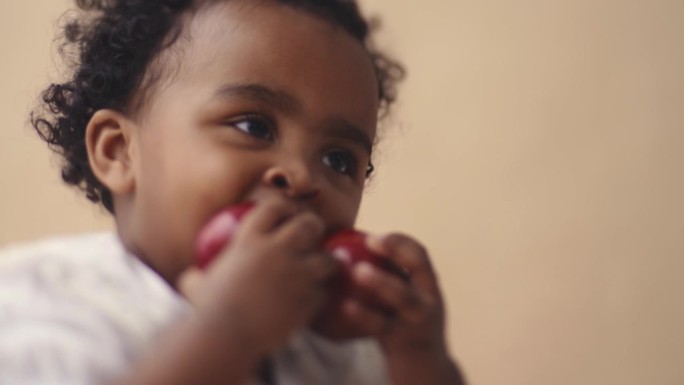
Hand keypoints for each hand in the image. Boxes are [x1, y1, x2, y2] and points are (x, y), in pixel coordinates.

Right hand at [178, 196, 338, 355]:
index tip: (286, 215)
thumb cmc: (205, 313)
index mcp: (249, 240)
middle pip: (308, 224)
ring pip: (327, 257)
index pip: (274, 207)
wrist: (225, 338)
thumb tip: (192, 278)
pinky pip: (323, 291)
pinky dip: (320, 295)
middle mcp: (277, 250)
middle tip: (312, 235)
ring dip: (326, 261)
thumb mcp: (195, 286)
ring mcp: (296, 273)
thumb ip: (197, 278)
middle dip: (313, 226)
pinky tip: (313, 299)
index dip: (284, 208)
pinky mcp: (307, 298)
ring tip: (323, 267)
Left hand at [315, 233, 463, 383]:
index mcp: (428, 286)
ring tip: (358, 271)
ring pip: (403, 296)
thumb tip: (347, 254)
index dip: (399, 241)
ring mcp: (418, 321)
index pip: (420, 255)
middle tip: (368, 241)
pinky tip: (345, 307)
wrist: (425, 374)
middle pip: (418, 268)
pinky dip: (364, 315)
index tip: (373, 236)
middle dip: (396, 250)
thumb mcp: (403, 304)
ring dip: (381, 280)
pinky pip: (382, 326)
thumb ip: (388, 281)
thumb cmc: (405, 331)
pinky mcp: (404, 342)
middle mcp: (428, 300)